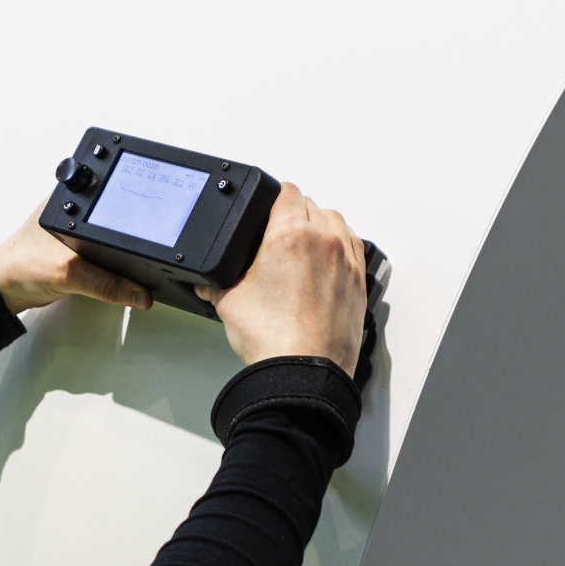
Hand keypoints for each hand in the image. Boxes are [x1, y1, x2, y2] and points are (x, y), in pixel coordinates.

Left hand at [0, 202, 153, 314]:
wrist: (2, 290)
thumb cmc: (19, 267)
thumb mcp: (68, 274)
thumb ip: (106, 284)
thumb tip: (139, 293)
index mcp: (70, 199)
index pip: (112, 189)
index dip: (138, 197)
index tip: (159, 213)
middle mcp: (74, 207)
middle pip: (117, 210)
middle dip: (136, 225)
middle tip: (154, 234)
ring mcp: (76, 227)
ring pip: (111, 231)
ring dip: (125, 244)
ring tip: (140, 252)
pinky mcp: (76, 246)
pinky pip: (104, 249)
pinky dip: (115, 259)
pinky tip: (120, 267)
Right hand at [196, 183, 364, 375]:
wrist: (303, 373)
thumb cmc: (274, 340)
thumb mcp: (227, 302)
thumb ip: (214, 283)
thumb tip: (206, 281)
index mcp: (290, 236)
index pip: (285, 192)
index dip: (270, 197)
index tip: (264, 210)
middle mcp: (324, 241)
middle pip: (311, 204)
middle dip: (292, 214)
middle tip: (275, 235)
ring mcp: (346, 260)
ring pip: (335, 221)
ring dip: (318, 225)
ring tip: (300, 247)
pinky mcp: (359, 280)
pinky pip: (352, 245)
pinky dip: (338, 245)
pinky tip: (322, 263)